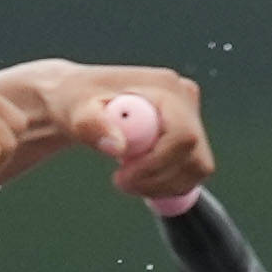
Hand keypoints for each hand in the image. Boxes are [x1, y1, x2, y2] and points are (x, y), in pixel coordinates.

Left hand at [0, 62, 211, 194]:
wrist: (80, 100)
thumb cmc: (76, 101)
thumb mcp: (76, 111)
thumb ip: (94, 126)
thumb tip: (118, 146)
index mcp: (166, 86)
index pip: (183, 136)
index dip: (157, 164)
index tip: (122, 177)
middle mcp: (186, 99)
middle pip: (195, 158)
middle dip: (158, 179)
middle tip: (121, 181)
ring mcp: (192, 118)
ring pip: (196, 171)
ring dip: (160, 185)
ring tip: (125, 175)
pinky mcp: (190, 136)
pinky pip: (190, 174)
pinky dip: (164, 184)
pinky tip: (137, 173)